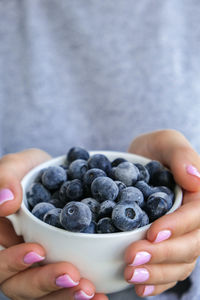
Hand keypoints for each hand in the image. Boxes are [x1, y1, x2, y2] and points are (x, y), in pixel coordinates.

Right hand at [0, 149, 107, 299]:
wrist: (62, 176)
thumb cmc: (33, 171)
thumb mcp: (18, 165)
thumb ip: (5, 177)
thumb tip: (6, 200)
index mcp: (1, 236)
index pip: (0, 259)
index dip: (14, 261)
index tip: (38, 251)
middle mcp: (16, 256)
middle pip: (18, 284)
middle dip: (44, 283)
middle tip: (71, 276)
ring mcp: (39, 265)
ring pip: (42, 294)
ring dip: (65, 296)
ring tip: (89, 291)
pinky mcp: (62, 266)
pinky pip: (67, 289)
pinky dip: (82, 296)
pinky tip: (99, 295)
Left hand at [124, 130, 199, 296]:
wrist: (138, 165)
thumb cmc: (153, 151)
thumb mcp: (165, 141)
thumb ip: (180, 154)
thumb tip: (195, 179)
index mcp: (198, 195)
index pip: (196, 215)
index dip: (177, 226)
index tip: (152, 233)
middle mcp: (194, 219)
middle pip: (191, 245)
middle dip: (163, 255)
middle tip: (131, 259)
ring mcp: (183, 236)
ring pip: (181, 263)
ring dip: (157, 273)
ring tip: (131, 275)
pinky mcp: (168, 246)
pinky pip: (171, 271)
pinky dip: (157, 282)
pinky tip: (140, 288)